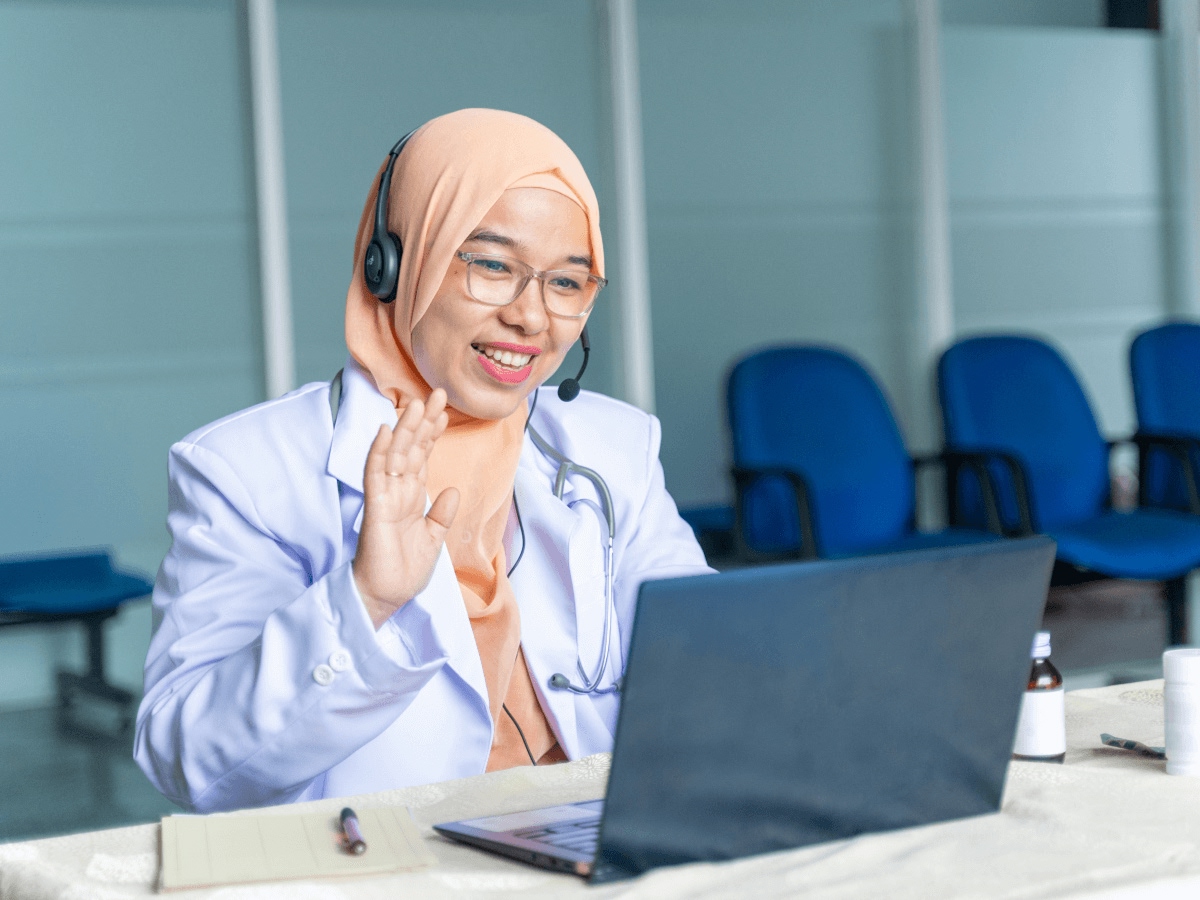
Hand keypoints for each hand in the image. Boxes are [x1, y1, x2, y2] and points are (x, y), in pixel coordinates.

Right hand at [352, 389, 459, 628]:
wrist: (386, 596)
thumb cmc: (404, 570)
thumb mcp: (433, 539)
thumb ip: (441, 514)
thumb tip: (453, 489)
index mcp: (413, 497)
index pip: (423, 457)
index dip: (432, 433)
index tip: (444, 411)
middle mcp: (399, 491)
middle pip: (411, 448)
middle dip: (423, 421)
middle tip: (437, 393)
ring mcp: (386, 497)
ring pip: (395, 455)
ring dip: (405, 429)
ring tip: (416, 403)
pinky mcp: (375, 508)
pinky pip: (375, 476)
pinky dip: (380, 453)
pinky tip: (386, 432)